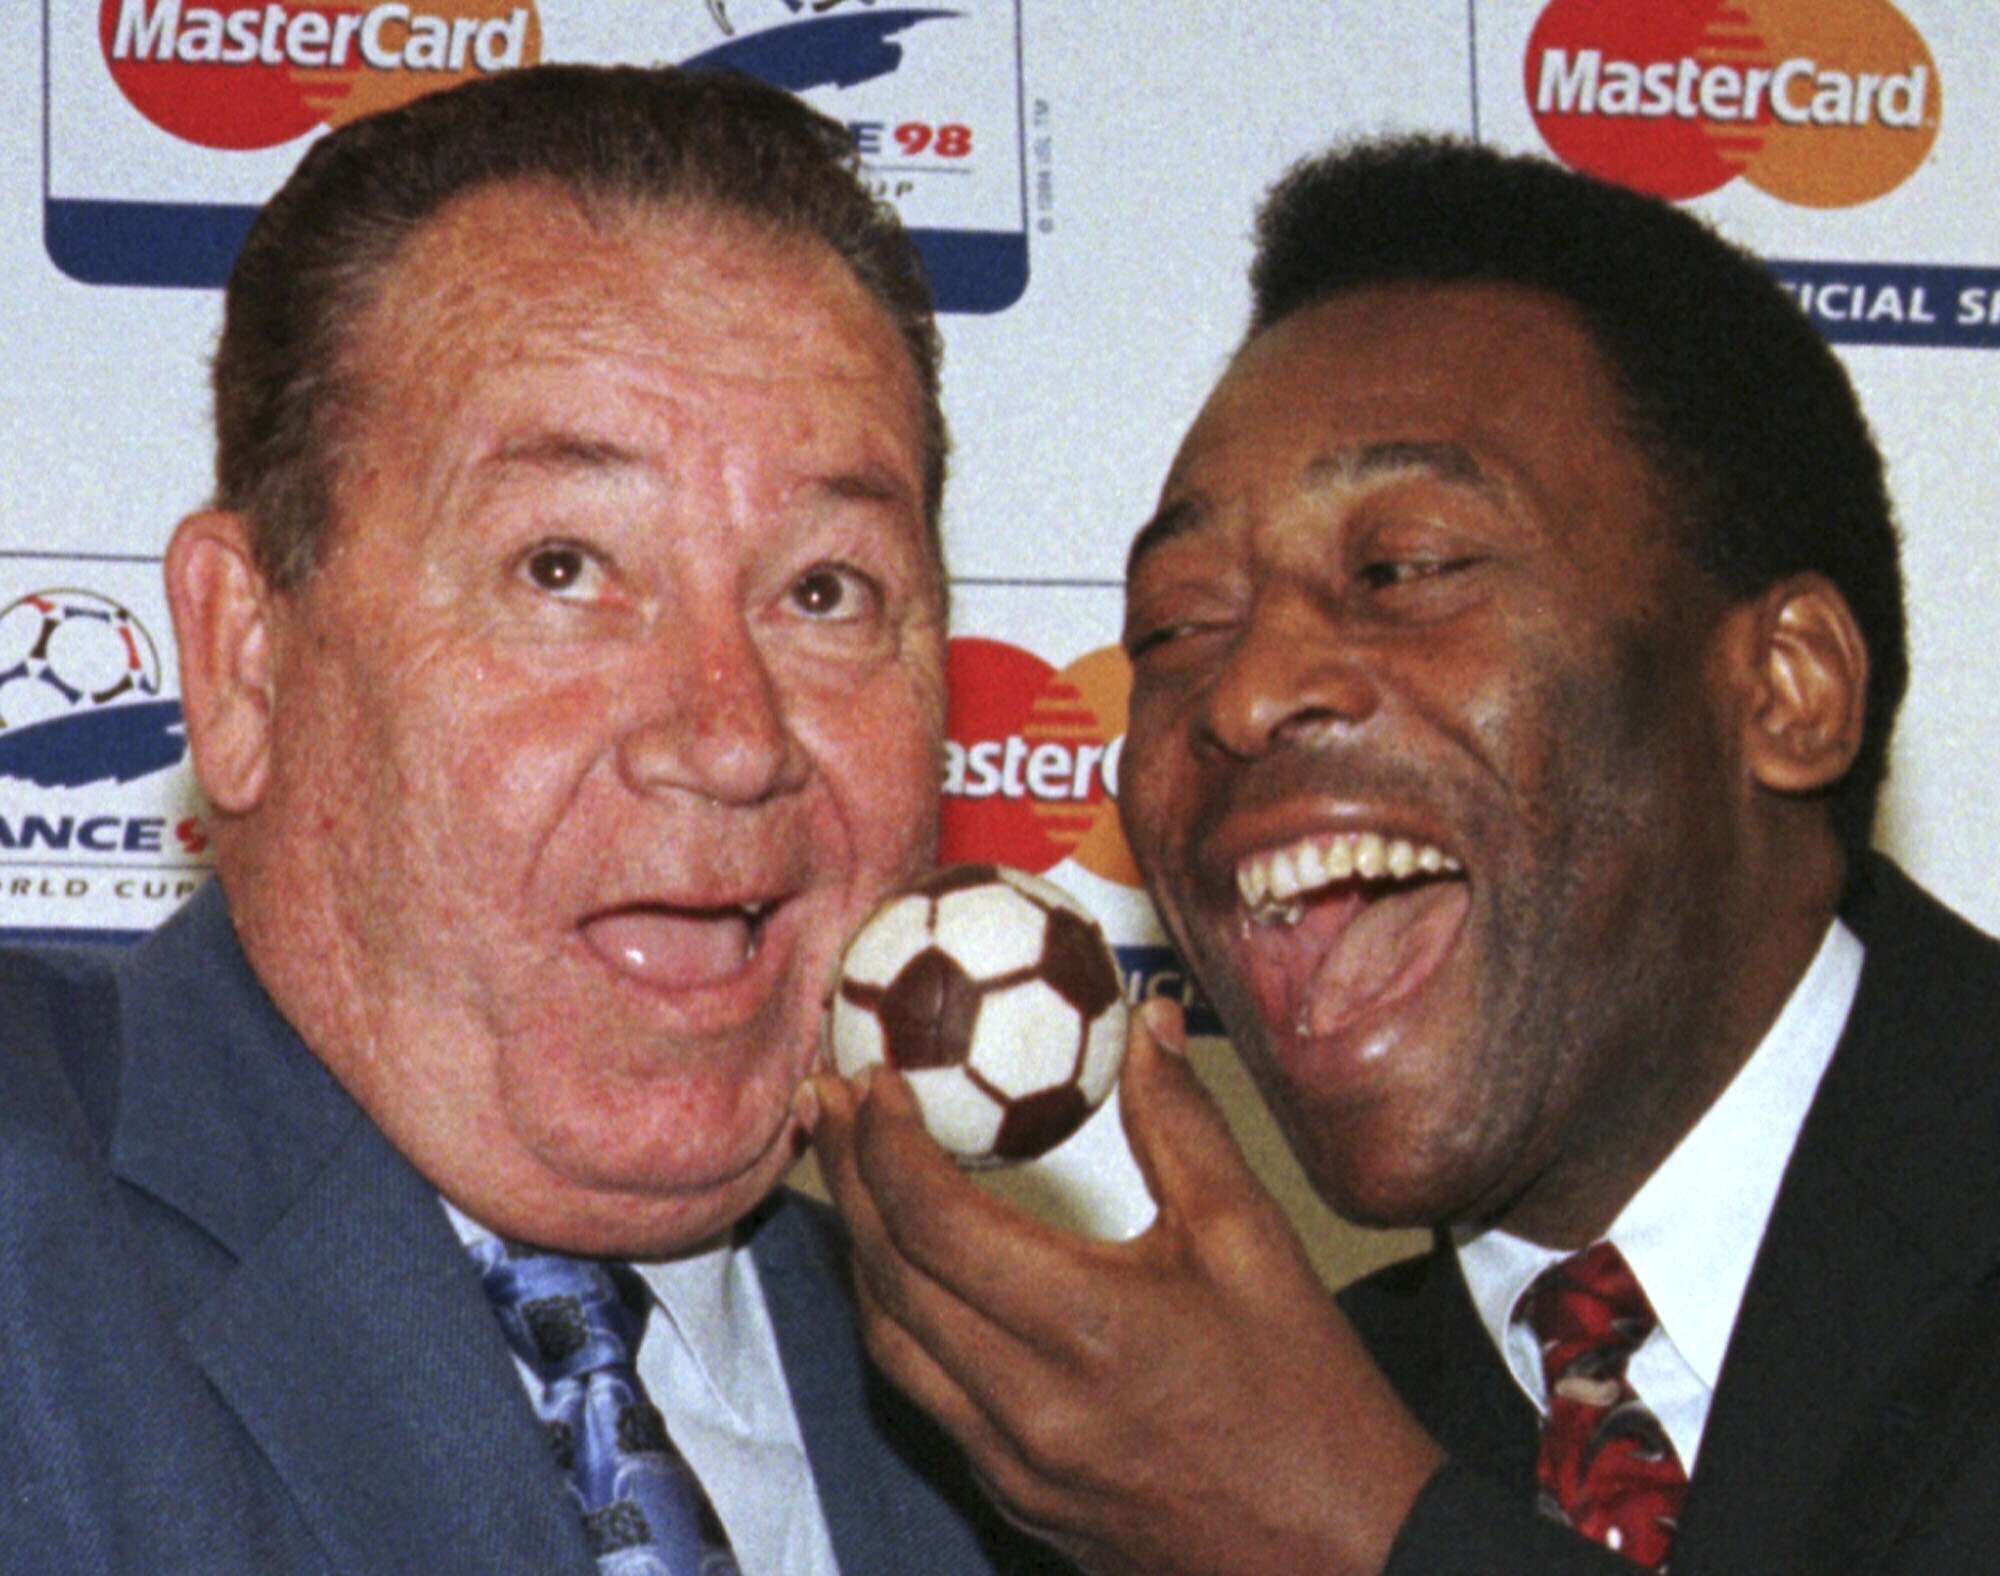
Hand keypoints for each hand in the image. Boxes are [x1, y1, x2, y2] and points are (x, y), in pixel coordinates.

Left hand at [806, 998, 1445, 1575]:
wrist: (1340, 1557)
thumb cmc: (1310, 1400)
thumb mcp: (1257, 1242)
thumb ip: (1183, 1124)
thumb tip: (1147, 1022)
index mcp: (1088, 1329)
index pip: (935, 1223)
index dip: (886, 1142)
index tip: (873, 1079)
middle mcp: (1029, 1406)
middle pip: (889, 1278)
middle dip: (848, 1179)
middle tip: (827, 1102)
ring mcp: (1012, 1464)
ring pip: (891, 1346)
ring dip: (859, 1253)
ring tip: (851, 1174)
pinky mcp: (1015, 1497)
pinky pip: (927, 1397)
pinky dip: (901, 1322)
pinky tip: (909, 1273)